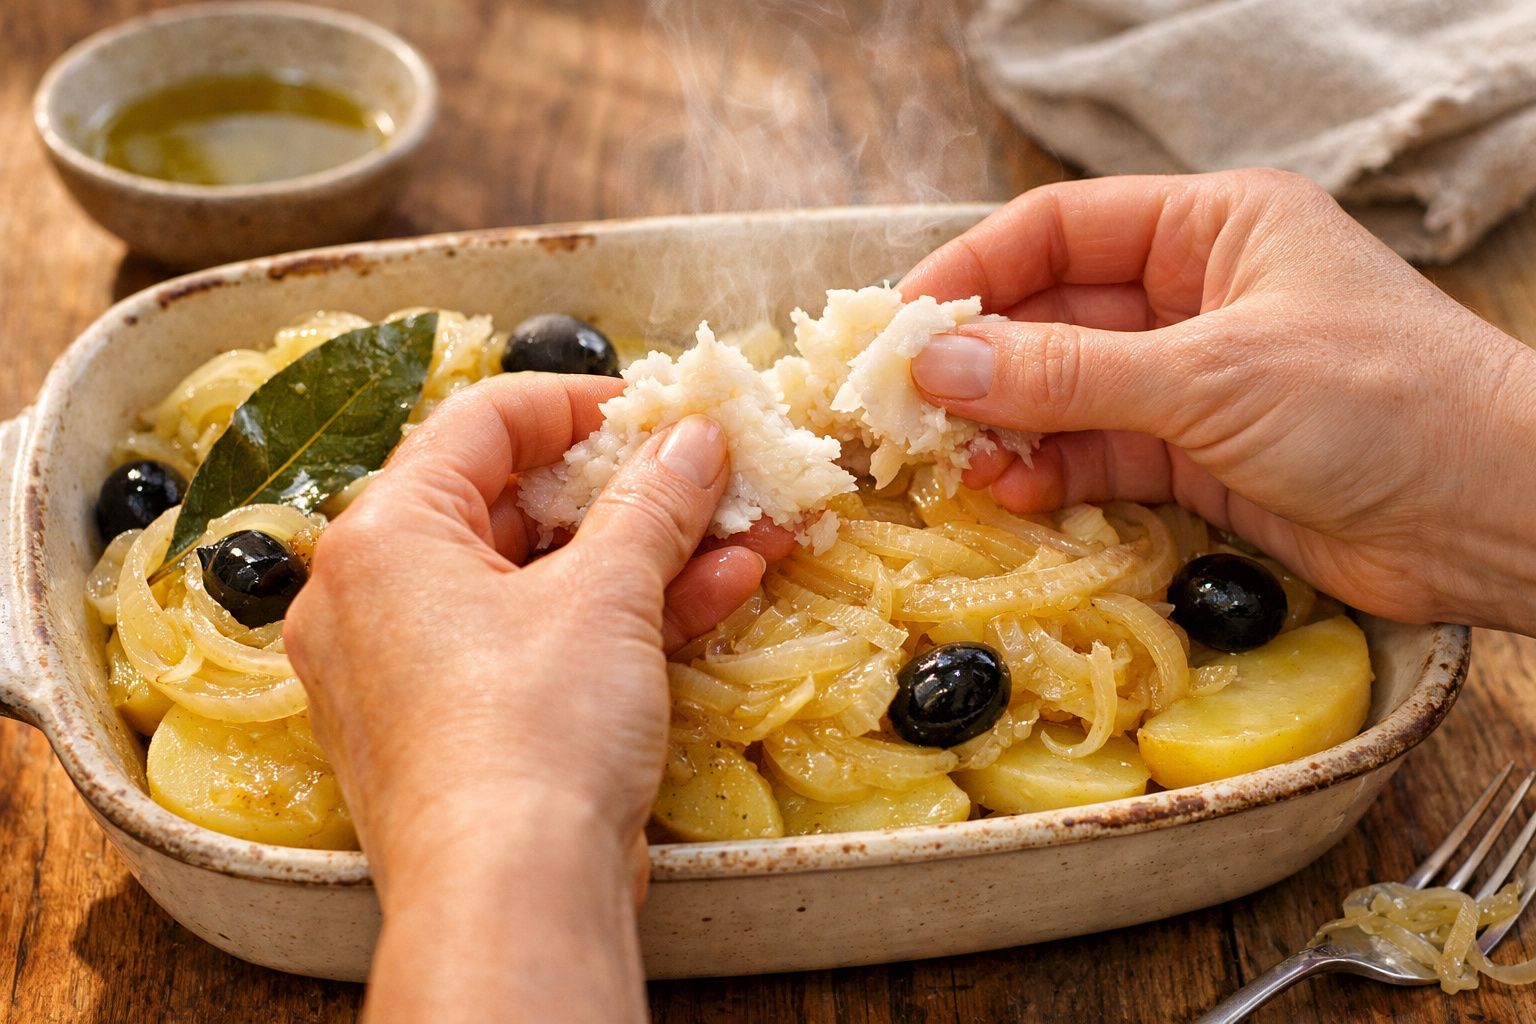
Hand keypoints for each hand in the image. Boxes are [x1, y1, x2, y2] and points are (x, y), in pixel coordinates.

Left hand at [284, 373, 785, 1023]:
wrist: (513, 900)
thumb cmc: (532, 733)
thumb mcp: (606, 595)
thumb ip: (652, 502)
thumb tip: (694, 441)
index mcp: (383, 536)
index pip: (483, 422)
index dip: (581, 403)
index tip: (659, 408)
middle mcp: (380, 595)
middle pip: (517, 501)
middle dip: (634, 488)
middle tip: (710, 469)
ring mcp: (420, 667)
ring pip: (544, 577)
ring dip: (650, 551)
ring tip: (745, 526)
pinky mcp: (466, 725)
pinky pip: (545, 641)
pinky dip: (623, 615)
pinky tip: (720, 587)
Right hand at [902, 169, 1535, 632]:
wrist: (1498, 518)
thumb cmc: (1379, 404)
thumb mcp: (1209, 376)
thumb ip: (1066, 375)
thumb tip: (935, 367)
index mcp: (1212, 227)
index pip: (1060, 228)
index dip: (973, 271)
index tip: (899, 323)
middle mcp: (1196, 294)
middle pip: (1053, 315)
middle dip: (980, 362)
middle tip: (904, 408)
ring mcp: (1194, 380)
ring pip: (1068, 393)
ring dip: (1007, 427)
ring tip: (951, 461)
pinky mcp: (1199, 458)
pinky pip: (1099, 455)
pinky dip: (1052, 474)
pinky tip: (1009, 493)